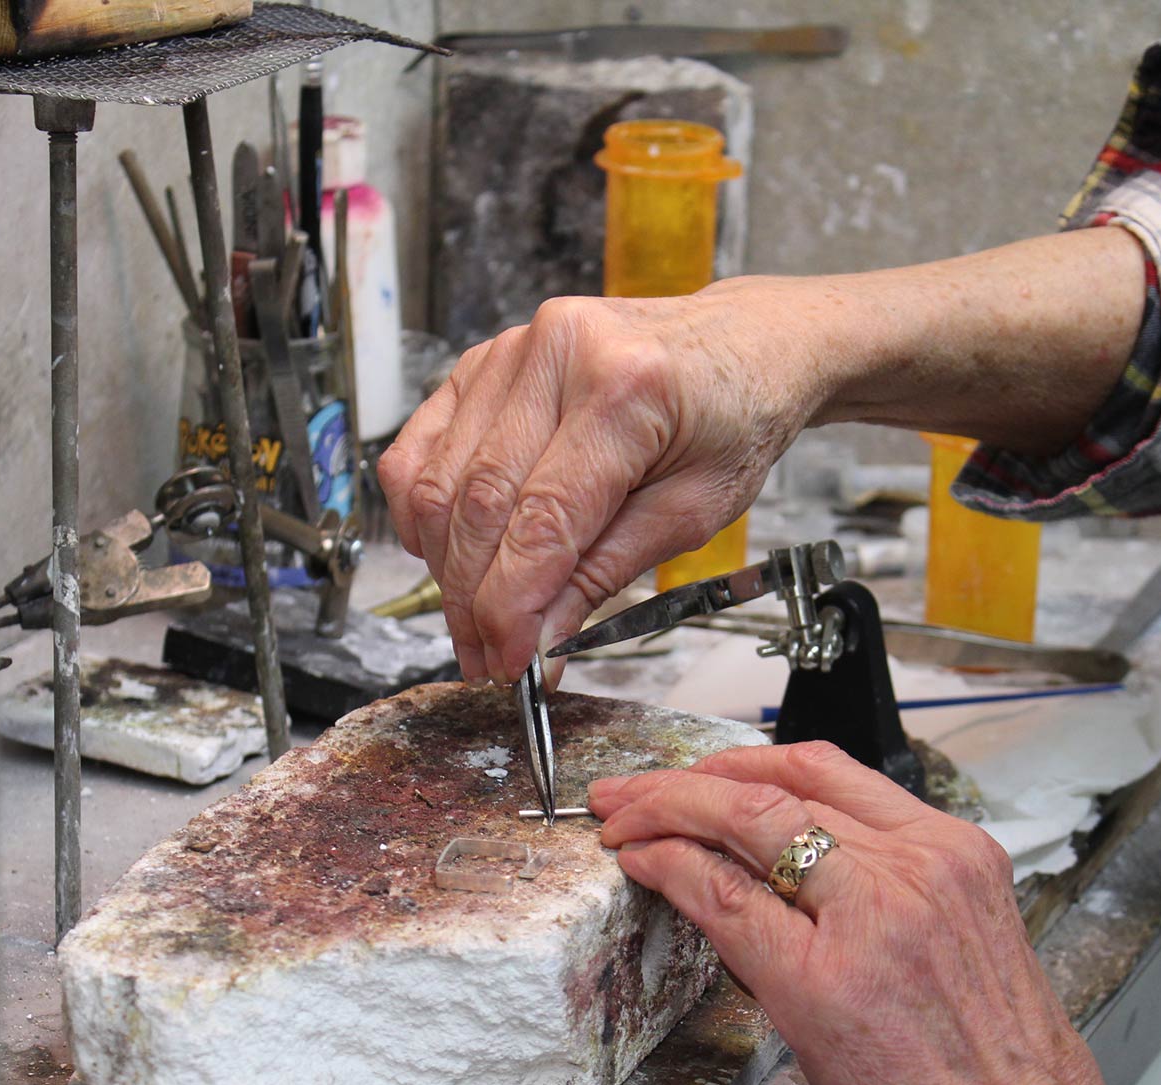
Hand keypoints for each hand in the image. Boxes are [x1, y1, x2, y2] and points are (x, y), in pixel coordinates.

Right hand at [376, 280, 824, 685]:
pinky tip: (450, 555)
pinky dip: (423, 514)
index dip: (513, 605)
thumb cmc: (731, 420)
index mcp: (626, 389)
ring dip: (445, 567)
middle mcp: (556, 355)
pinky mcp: (482, 362)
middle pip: (480, 504)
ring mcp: (510, 352)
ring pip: (437, 481)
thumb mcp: (692, 512)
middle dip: (473, 600)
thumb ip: (606, 575)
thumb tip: (540, 643)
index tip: (510, 664)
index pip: (542, 519)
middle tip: (486, 658)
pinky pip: (419, 448)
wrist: (742, 344)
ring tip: (474, 619)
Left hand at [593, 742, 1160, 1084]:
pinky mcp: (819, 981)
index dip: (749, 763)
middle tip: (637, 789)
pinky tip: (642, 866)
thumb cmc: (1005, 1083)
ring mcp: (870, 918)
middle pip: (776, 786)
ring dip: (666, 810)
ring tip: (623, 818)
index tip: (706, 773)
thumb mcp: (964, 947)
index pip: (829, 772)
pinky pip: (723, 899)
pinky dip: (670, 871)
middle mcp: (918, 869)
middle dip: (688, 779)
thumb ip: (893, 898)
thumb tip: (801, 882)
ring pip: (742, 823)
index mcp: (956, 856)